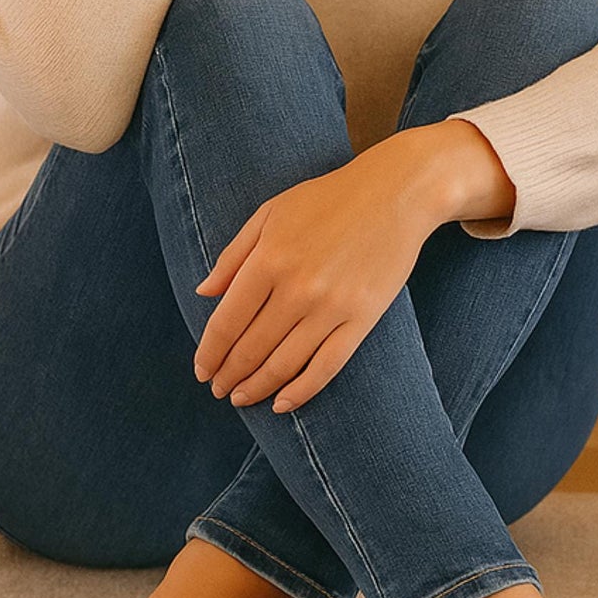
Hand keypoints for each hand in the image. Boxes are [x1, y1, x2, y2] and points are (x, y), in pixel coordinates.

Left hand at [191, 119, 513, 411]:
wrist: (396, 193)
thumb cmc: (328, 199)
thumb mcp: (270, 214)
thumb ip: (234, 255)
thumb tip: (203, 293)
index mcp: (268, 260)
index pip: (226, 323)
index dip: (209, 353)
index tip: (201, 370)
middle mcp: (297, 289)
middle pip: (251, 349)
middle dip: (229, 376)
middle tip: (218, 390)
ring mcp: (332, 307)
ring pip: (285, 364)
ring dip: (258, 388)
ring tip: (242, 399)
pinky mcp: (363, 319)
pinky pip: (327, 366)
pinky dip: (301, 391)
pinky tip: (282, 404)